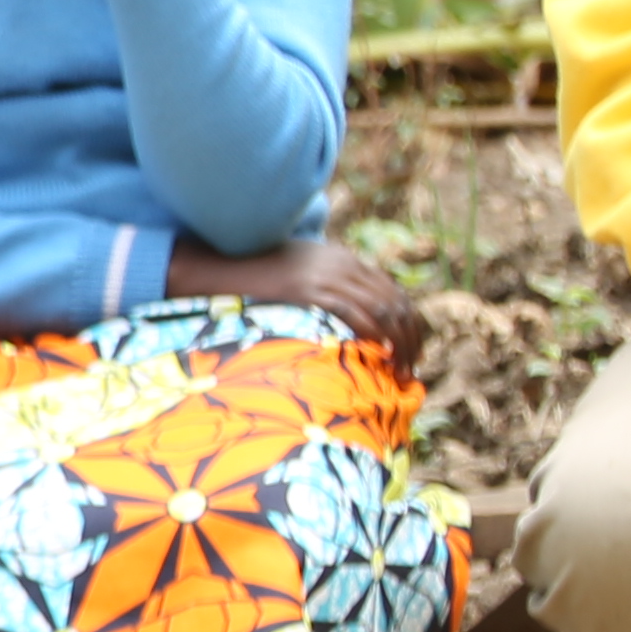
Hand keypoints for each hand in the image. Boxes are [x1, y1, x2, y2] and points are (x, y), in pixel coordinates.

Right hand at [167, 235, 426, 372]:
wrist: (218, 268)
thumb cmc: (252, 283)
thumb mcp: (297, 279)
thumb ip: (323, 292)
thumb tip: (343, 327)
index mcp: (342, 260)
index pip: (392, 291)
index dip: (409, 324)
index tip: (412, 352)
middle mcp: (341, 264)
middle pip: (394, 301)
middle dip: (410, 338)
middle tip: (411, 370)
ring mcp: (327, 276)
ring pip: (383, 309)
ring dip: (398, 343)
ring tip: (399, 371)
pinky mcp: (312, 291)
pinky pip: (357, 315)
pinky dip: (376, 337)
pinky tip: (380, 356)